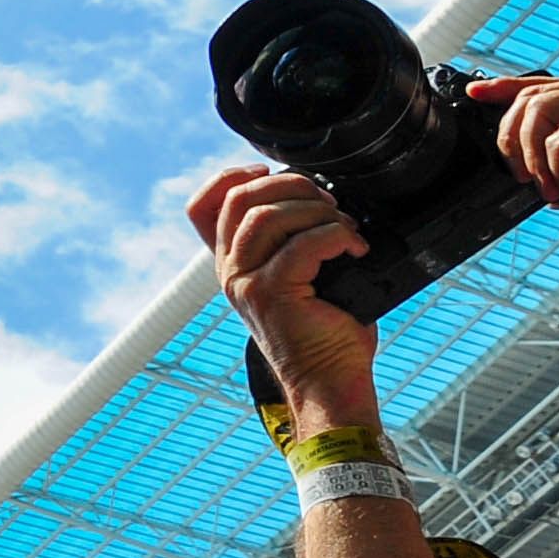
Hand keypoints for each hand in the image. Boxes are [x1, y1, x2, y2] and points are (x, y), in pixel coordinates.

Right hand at [186, 166, 383, 429]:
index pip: (202, 207)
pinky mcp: (270, 294)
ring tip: (344, 227)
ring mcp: (244, 283)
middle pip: (238, 198)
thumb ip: (294, 242)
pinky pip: (304, 243)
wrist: (330, 384)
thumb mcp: (302, 279)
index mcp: (232, 265)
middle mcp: (229, 272)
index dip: (230, 177)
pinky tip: (356, 249)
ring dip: (316, 211)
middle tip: (328, 203)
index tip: (268, 172)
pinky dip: (338, 236)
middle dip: (290, 185)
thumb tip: (324, 199)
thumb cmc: (326, 334)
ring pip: (266, 215)